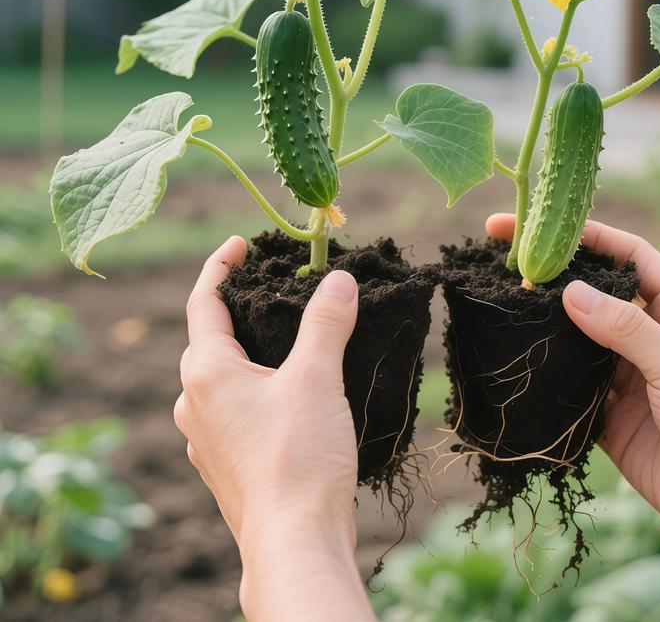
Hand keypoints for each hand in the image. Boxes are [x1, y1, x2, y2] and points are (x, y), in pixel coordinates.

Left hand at [174, 236, 374, 621]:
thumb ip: (325, 322)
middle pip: (207, 342)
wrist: (294, 543)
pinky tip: (283, 400)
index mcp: (207, 374)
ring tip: (280, 342)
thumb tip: (338, 279)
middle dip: (235, 311)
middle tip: (268, 288)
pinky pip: (230, 414)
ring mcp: (206, 441)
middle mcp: (194, 405)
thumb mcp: (316, 377)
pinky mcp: (225, 468)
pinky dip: (252, 392)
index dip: (221, 266)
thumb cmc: (299, 458)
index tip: (241, 243)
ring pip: (217, 381)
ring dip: (243, 355)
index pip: (203, 302)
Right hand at [486, 215, 659, 620]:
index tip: (542, 225)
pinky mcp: (612, 416)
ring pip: (579, 340)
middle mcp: (652, 336)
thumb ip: (624, 327)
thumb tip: (569, 292)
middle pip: (597, 294)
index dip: (589, 236)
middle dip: (557, 277)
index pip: (629, 256)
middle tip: (507, 261)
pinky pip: (573, 388)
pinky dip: (551, 377)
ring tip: (503, 307)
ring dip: (548, 327)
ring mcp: (630, 376)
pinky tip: (522, 363)